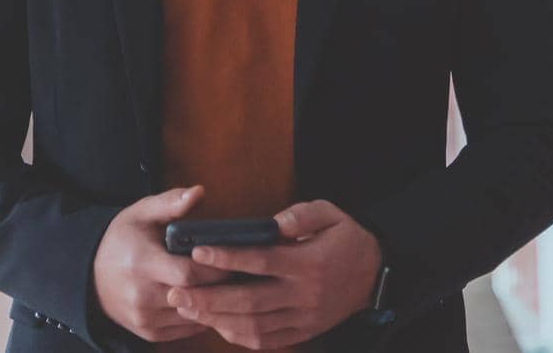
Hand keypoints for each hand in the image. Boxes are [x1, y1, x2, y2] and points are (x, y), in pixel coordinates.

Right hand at [92, 185, 232, 341]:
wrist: (91, 275)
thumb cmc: (121, 240)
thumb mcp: (141, 213)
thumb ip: (171, 202)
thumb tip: (199, 191)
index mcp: (141, 263)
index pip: (188, 273)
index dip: (214, 267)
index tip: (232, 258)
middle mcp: (141, 295)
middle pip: (194, 296)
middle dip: (220, 285)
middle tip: (240, 272)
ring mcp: (144, 318)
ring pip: (193, 316)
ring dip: (213, 303)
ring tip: (230, 286)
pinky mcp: (148, 333)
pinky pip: (185, 329)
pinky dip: (200, 316)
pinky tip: (209, 300)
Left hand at [166, 199, 382, 348]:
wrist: (376, 273)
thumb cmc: (346, 238)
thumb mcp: (331, 214)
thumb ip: (301, 215)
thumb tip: (272, 223)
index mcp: (308, 263)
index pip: (261, 261)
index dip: (228, 258)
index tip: (198, 252)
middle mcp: (304, 294)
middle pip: (250, 301)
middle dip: (209, 298)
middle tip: (176, 292)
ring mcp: (304, 317)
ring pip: (254, 325)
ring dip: (217, 319)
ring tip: (187, 310)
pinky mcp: (304, 331)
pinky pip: (267, 339)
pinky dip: (239, 335)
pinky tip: (217, 324)